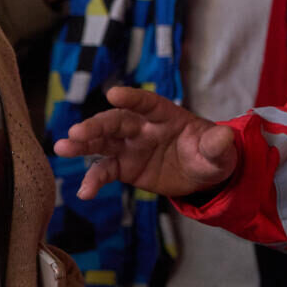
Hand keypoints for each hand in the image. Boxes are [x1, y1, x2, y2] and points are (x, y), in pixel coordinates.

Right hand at [53, 86, 238, 199]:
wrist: (201, 175)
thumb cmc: (210, 155)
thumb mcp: (219, 152)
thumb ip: (217, 144)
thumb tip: (224, 136)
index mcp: (165, 116)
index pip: (147, 103)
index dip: (132, 98)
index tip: (113, 94)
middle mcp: (142, 127)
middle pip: (116, 122)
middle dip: (96, 126)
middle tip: (76, 132)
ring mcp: (130, 147)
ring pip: (102, 142)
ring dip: (81, 145)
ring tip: (61, 149)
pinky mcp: (124, 166)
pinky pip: (105, 171)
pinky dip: (93, 181)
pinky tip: (84, 193)